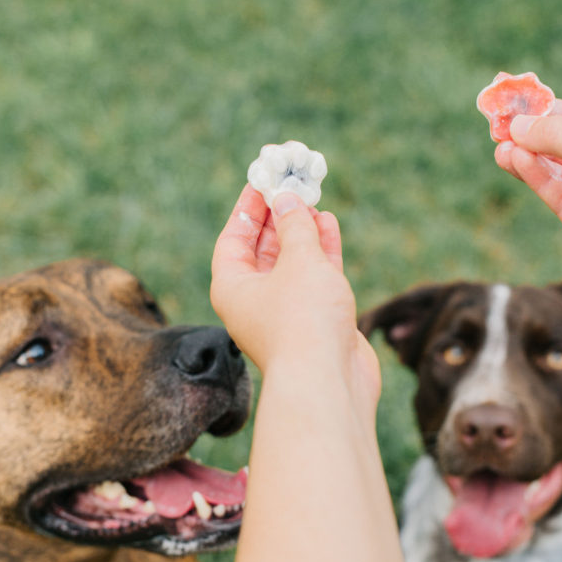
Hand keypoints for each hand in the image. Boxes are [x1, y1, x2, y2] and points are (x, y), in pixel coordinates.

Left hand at [211, 184, 380, 408]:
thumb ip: (295, 225)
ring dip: (302, 230)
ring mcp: (286, 312)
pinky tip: (329, 224)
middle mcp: (254, 300)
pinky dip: (321, 251)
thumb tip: (288, 199)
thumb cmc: (304, 320)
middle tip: (292, 183)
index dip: (248, 208)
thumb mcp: (298, 259)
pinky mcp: (316, 320)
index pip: (233, 238)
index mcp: (232, 288)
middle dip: (278, 216)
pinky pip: (314, 277)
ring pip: (291, 262)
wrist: (328, 382)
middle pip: (262, 249)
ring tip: (313, 199)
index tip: (262, 180)